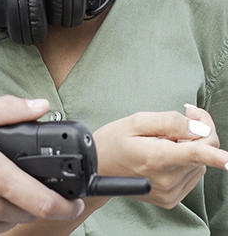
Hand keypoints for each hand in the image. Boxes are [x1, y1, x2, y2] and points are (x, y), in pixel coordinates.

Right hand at [93, 108, 227, 209]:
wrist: (97, 168)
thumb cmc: (112, 141)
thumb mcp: (134, 121)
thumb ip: (168, 122)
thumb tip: (198, 127)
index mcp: (157, 158)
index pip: (196, 154)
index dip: (216, 154)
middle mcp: (167, 180)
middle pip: (202, 154)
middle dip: (199, 131)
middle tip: (186, 113)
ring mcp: (170, 192)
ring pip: (199, 164)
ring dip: (190, 147)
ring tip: (164, 139)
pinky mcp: (171, 199)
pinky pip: (192, 176)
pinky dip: (186, 161)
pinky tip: (166, 153)